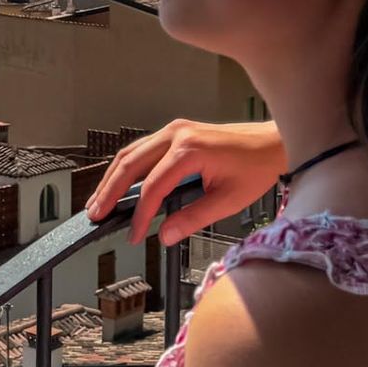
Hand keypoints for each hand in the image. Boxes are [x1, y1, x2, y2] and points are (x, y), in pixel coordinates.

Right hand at [85, 118, 285, 246]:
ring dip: (112, 178)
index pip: (152, 187)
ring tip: (98, 202)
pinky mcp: (174, 133)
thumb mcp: (228, 200)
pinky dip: (126, 168)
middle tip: (95, 214)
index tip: (134, 235)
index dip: (140, 214)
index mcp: (188, 151)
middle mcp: (175, 135)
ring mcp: (173, 130)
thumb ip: (194, 218)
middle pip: (130, 164)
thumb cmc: (255, 169)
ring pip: (130, 154)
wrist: (272, 142)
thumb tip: (165, 236)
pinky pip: (141, 149)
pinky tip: (118, 185)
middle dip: (109, 191)